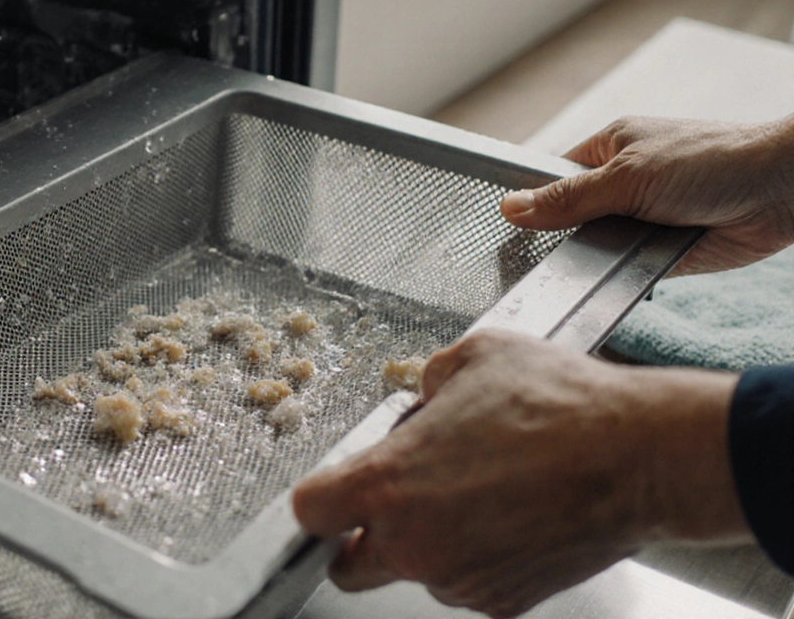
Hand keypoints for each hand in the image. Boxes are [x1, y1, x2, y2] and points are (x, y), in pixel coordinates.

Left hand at [291, 330, 746, 618]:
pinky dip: (475, 555)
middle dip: (362, 537)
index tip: (335, 486)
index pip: (310, 511)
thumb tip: (423, 396)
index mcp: (389, 484)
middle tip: (394, 499)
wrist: (640, 456)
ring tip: (477, 489)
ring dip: (429, 540)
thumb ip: (427, 380)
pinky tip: (508, 513)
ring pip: (415, 570)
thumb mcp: (472, 358)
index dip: (321, 495)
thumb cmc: (560, 404)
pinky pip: (466, 581)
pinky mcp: (503, 601)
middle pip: (349, 566)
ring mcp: (459, 579)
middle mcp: (415, 543)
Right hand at [500, 114, 793, 275]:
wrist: (780, 191)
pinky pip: (626, 267)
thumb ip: (567, 199)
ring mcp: (642, 217)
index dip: (532, 200)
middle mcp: (623, 183)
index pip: (552, 176)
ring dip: (598, 256)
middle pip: (570, 217)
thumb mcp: (627, 176)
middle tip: (548, 252)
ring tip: (593, 260)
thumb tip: (511, 208)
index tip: (509, 228)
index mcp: (609, 149)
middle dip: (564, 236)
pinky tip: (616, 275)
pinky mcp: (660, 250)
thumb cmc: (712, 160)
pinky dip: (623, 273)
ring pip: (598, 245)